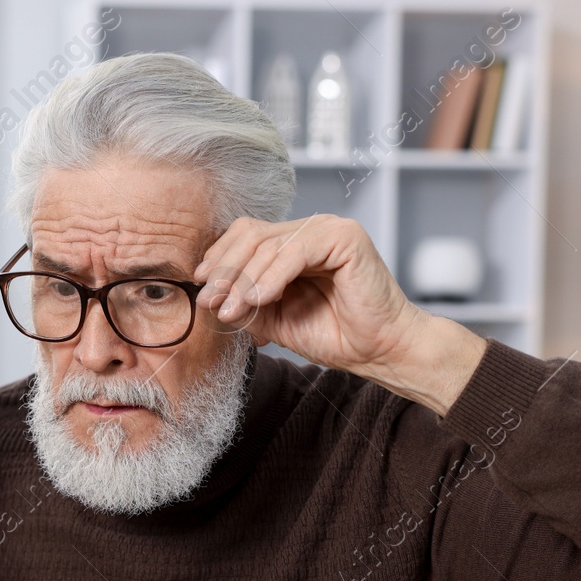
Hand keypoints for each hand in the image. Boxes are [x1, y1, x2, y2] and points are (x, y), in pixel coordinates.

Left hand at [194, 214, 486, 415]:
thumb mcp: (274, 319)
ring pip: (268, 243)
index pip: (244, 236)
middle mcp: (310, 230)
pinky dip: (271, 276)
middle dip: (225, 271)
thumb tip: (209, 296)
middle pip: (251, 235)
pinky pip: (295, 251)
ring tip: (233, 309)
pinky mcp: (345, 237)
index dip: (219, 259)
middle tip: (211, 302)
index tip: (202, 290)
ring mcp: (328, 229)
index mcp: (293, 244)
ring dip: (244, 278)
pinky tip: (258, 299)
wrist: (378, 351)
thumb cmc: (334, 335)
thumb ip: (245, 302)